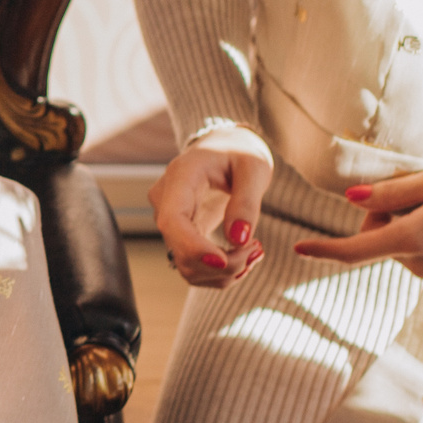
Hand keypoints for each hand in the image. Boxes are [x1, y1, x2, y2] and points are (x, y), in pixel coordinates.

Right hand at [148, 125, 271, 288]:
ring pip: (186, 265)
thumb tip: (237, 239)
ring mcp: (169, 221)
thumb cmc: (239, 152)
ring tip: (254, 252)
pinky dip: (219, 272)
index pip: (172, 221)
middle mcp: (165, 201)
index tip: (225, 261)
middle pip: (179, 249)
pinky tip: (242, 257)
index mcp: (180, 176)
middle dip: (222, 264)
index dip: (193, 247)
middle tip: (257, 250)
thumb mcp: (253, 167)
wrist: (224, 149)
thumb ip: (246, 202)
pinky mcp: (180, 235)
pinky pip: (193, 265)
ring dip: (222, 273)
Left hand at [293, 169, 422, 287]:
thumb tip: (350, 201)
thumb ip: (389, 194)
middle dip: (388, 217)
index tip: (298, 248)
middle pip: (383, 239)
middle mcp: (422, 266)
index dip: (324, 249)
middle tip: (422, 193)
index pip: (355, 250)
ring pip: (406, 249)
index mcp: (412, 239)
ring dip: (414, 229)